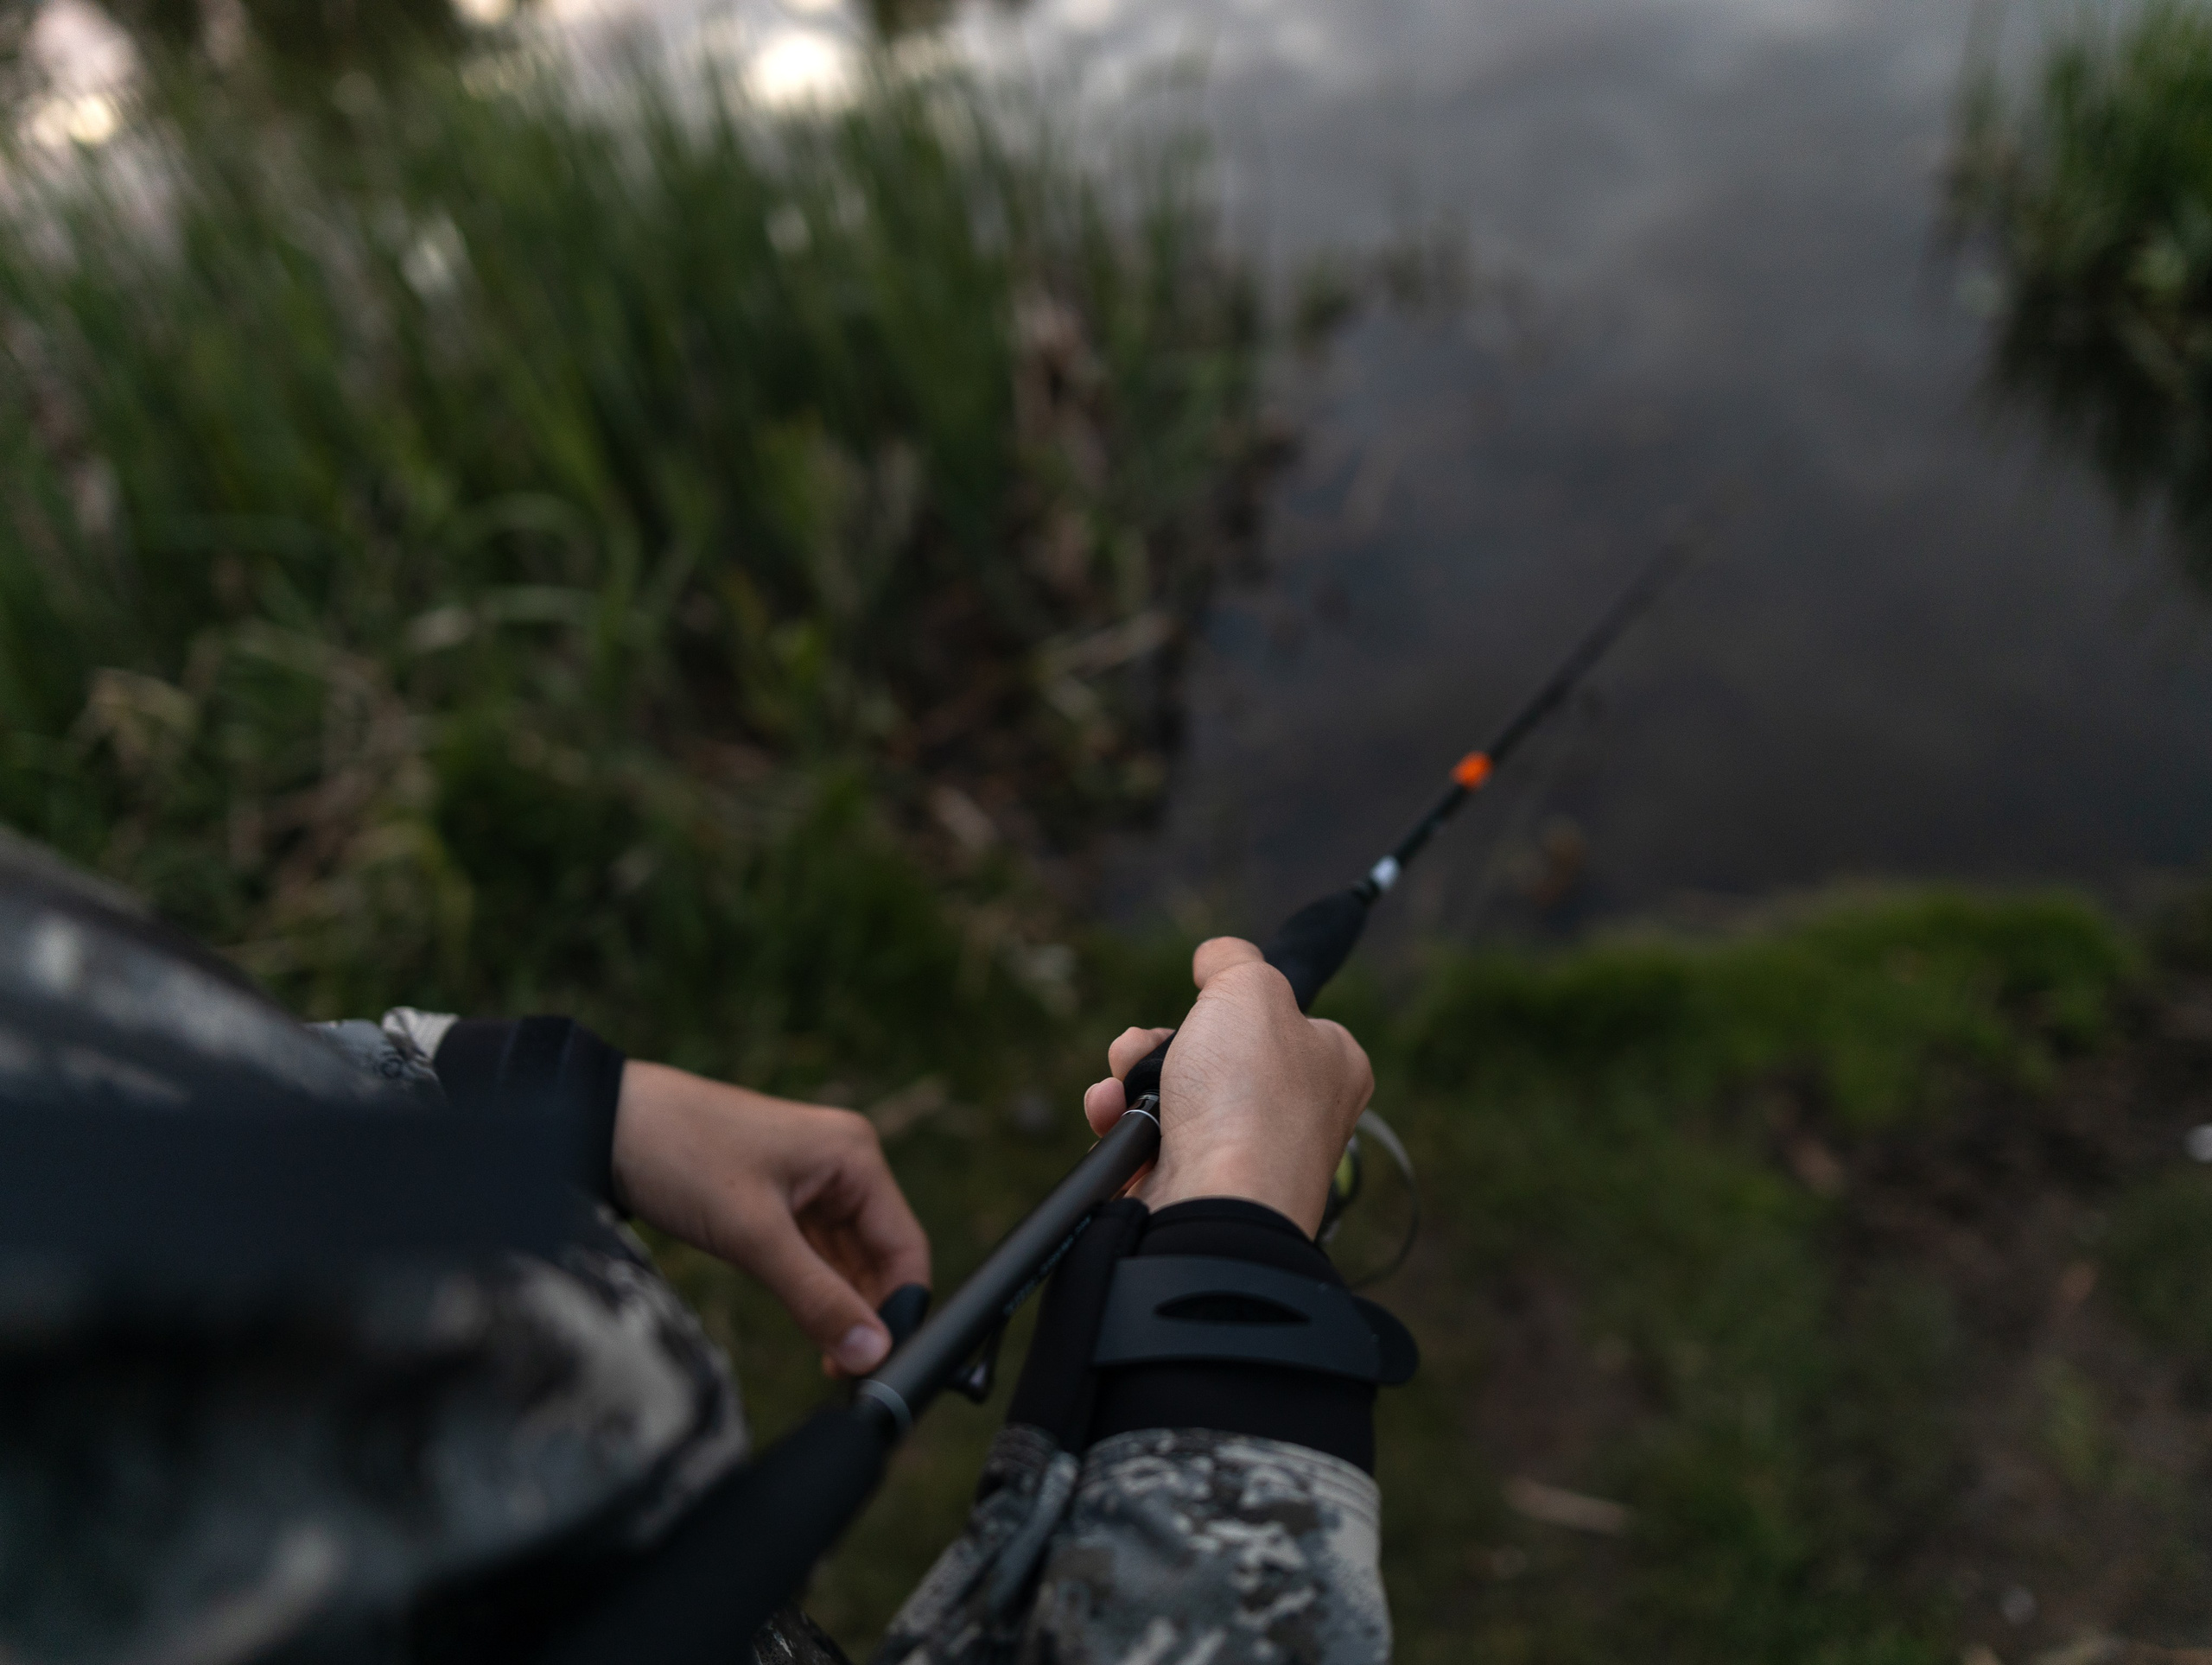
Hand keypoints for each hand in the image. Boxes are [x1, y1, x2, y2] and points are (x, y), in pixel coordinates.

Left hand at [611, 1061, 929, 1376]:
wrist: (606, 1122)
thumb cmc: (681, 1156)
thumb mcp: (753, 1236)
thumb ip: (816, 1297)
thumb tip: (872, 1352)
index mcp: (854, 1156)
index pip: (904, 1246)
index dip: (899, 1309)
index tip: (880, 1364)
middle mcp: (842, 1163)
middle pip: (879, 1254)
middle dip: (868, 1312)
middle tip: (845, 1372)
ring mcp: (810, 1178)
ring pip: (846, 1257)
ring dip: (839, 1304)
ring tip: (826, 1361)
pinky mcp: (778, 1194)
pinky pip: (813, 1250)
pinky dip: (813, 1287)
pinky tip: (806, 1325)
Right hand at [1081, 937, 1372, 1235]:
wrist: (1216, 1203)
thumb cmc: (1249, 1096)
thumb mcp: (1250, 987)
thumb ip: (1234, 958)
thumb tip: (1217, 957)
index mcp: (1331, 1065)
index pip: (1284, 1018)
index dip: (1233, 1004)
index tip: (1209, 1001)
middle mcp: (1295, 1113)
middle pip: (1213, 1052)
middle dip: (1161, 1043)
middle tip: (1150, 1045)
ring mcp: (1244, 1155)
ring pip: (1173, 1093)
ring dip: (1131, 1079)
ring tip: (1123, 1087)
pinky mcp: (1198, 1187)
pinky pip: (1148, 1140)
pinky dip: (1121, 1124)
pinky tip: (1111, 1116)